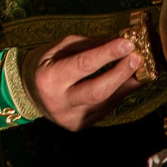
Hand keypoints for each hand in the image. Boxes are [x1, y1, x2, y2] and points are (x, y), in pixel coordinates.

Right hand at [24, 34, 141, 130]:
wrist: (28, 92)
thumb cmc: (47, 64)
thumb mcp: (62, 47)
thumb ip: (91, 45)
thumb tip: (121, 42)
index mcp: (50, 78)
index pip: (84, 65)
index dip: (108, 54)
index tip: (128, 44)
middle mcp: (59, 102)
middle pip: (98, 91)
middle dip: (121, 73)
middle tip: (137, 58)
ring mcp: (70, 118)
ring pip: (107, 102)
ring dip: (126, 84)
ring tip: (138, 68)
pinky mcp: (80, 125)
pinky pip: (106, 108)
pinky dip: (119, 93)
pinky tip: (126, 81)